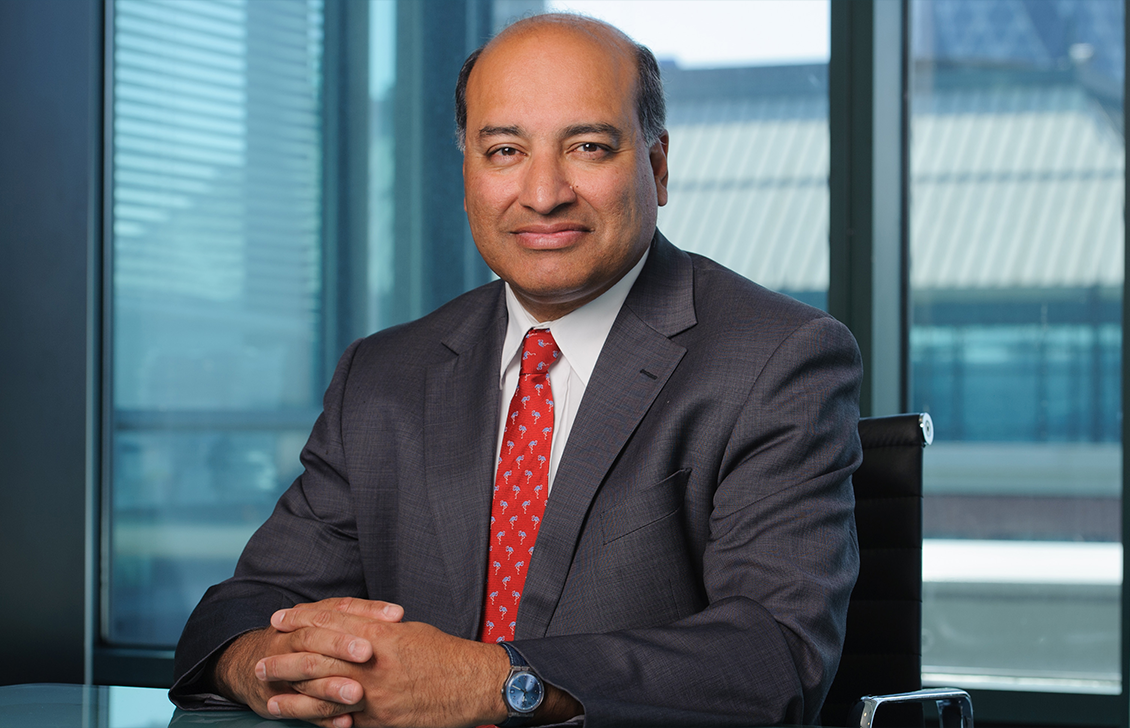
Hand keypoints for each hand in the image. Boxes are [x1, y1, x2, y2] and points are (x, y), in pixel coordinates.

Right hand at [210, 598, 403, 727]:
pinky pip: (299, 710)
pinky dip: (323, 717)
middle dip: (340, 644)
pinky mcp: (276, 700)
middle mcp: (290, 640)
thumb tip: (398, 618)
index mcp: (306, 618)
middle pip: (315, 638)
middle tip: (367, 652)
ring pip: (305, 675)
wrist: (249, 665)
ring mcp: (280, 670)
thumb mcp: (320, 625)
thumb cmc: (301, 642)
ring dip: (331, 685)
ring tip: (357, 693)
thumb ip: (354, 620)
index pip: (337, 609)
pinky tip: (347, 723)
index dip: (366, 611)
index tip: (395, 617)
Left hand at [263, 599, 510, 727]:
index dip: (301, 619)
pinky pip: (344, 720)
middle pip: (317, 658)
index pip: (330, 621)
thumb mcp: (410, 632)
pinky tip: (303, 720)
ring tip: (270, 697)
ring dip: (293, 696)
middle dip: (285, 659)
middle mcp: (372, 665)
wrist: (475, 685)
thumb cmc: (446, 654)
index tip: (280, 620)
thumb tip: (350, 631)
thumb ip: (377, 631)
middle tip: (260, 661)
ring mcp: (375, 696)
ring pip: (322, 694)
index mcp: (380, 635)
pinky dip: (321, 719)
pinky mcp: (381, 721)